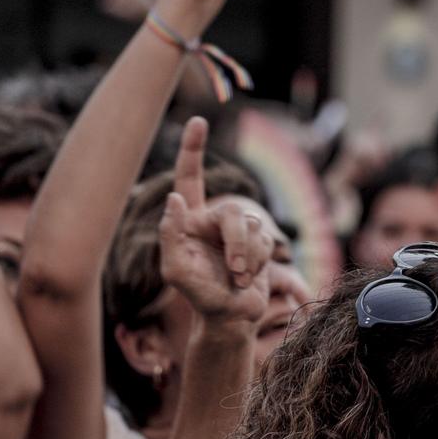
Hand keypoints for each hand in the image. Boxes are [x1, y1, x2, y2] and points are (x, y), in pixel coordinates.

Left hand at [159, 118, 270, 325]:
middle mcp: (213, 220)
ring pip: (253, 226)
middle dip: (237, 243)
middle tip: (235, 271)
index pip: (189, 178)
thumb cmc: (198, 295)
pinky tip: (249, 278)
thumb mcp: (175, 271)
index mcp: (189, 221)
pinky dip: (259, 262)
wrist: (230, 318)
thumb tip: (174, 199)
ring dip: (248, 257)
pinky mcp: (258, 243)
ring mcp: (237, 231)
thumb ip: (170, 237)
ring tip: (238, 279)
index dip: (192, 149)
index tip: (198, 121)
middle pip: (233, 212)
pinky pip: (266, 240)